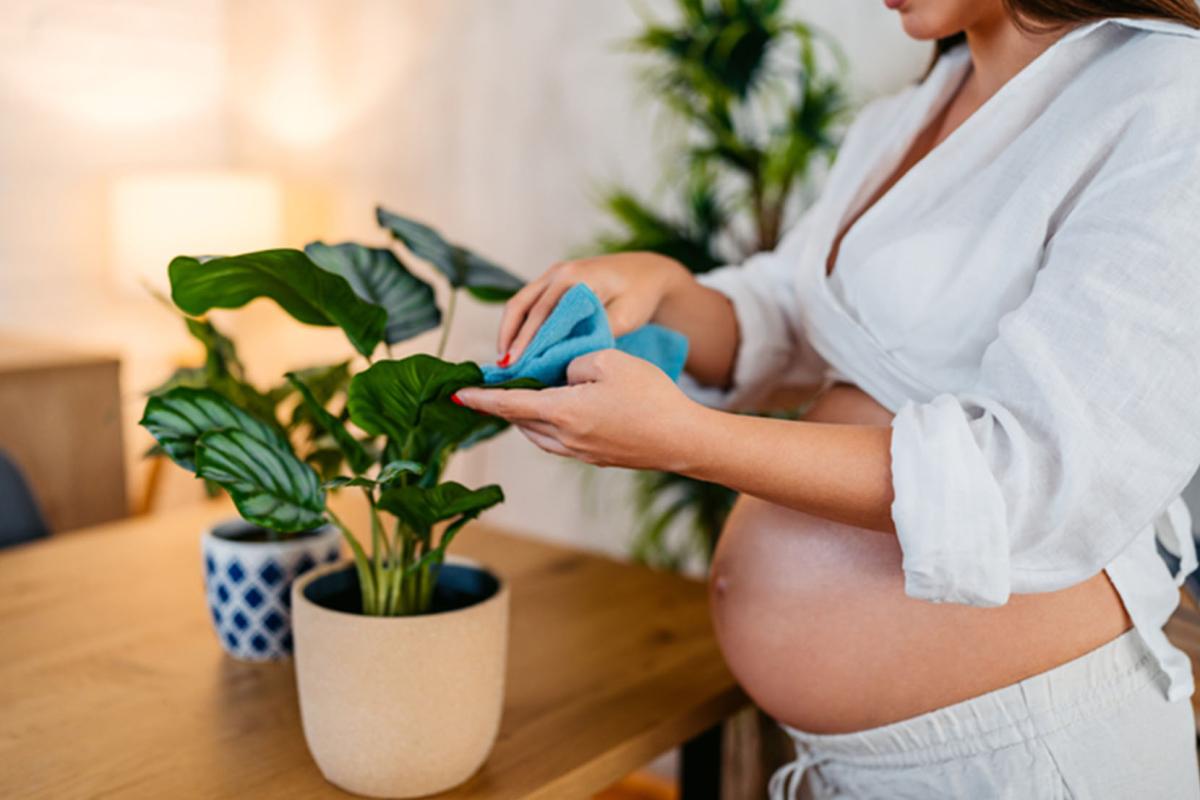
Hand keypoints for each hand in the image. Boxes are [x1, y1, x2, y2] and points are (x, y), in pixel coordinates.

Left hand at [454, 349, 705, 470]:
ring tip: (521, 397)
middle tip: (491, 387)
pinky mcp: (597, 458)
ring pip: (537, 434)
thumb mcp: (607, 361)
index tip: (457, 393)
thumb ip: (573, 362)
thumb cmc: (650, 396)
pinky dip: (547, 425)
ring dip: (524, 417)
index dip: (480, 397)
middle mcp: (564, 438)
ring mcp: (581, 453)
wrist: (684, 440)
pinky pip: (558, 441)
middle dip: (501, 405)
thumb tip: (562, 374)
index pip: (508, 404)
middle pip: (519, 421)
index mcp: (562, 412)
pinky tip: (557, 411)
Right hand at [496, 252, 690, 363]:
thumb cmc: (639, 296)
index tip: (515, 367)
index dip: (525, 341)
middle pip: (520, 305)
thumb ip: (595, 333)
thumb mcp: (624, 317)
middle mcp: (559, 272)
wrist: (649, 273)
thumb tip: (567, 356)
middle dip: (508, 337)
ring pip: (520, 303)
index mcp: (575, 278)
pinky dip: (520, 324)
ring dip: (509, 331)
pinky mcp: (555, 281)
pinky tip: (518, 348)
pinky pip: (529, 303)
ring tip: (505, 362)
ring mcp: (555, 274)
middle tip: (502, 369)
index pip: (541, 313)